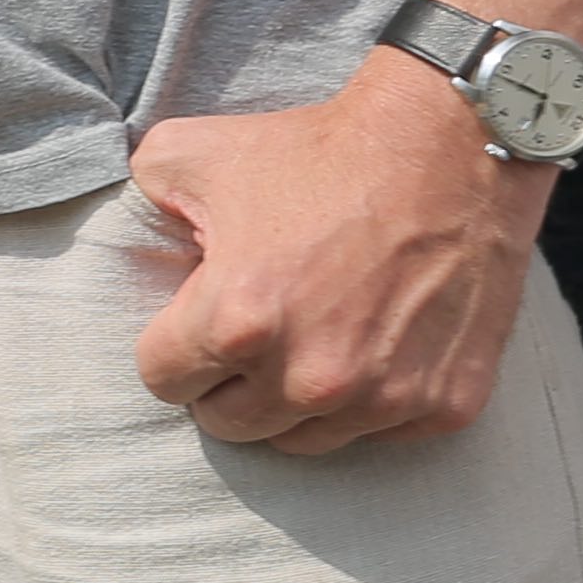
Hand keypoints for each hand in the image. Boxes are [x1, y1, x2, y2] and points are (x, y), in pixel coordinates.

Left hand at [122, 54, 551, 454]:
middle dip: (228, 381)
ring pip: (301, 439)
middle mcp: (309, 377)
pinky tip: (375, 342)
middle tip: (255, 330)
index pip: (163, 380)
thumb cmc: (319, 148)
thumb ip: (142, 199)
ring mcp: (381, 399)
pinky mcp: (442, 406)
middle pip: (228, 423)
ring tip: (310, 337)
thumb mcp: (193, 151)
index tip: (198, 317)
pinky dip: (370, 401)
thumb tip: (131, 240)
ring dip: (294, 400)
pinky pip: (379, 434)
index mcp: (238, 323)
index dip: (173, 345)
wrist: (451, 143)